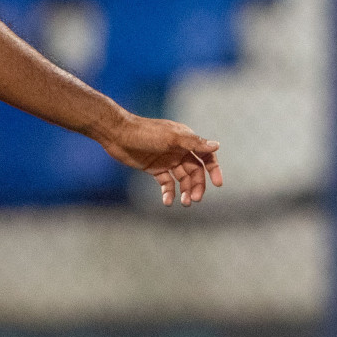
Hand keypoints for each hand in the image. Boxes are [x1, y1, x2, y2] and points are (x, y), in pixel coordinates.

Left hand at [98, 112, 222, 205]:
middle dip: (197, 185)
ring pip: (182, 179)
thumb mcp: (172, 138)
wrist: (118, 134)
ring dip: (184, 190)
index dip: (214, 169)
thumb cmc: (146, 133)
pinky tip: (168, 201)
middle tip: (194, 199)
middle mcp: (180, 151)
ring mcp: (167, 160)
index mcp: (187, 141)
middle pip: (195, 171)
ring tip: (183, 203)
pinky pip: (166, 182)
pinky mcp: (155, 168)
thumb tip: (217, 146)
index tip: (218, 184)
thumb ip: (194, 143)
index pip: (206, 156)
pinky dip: (169, 192)